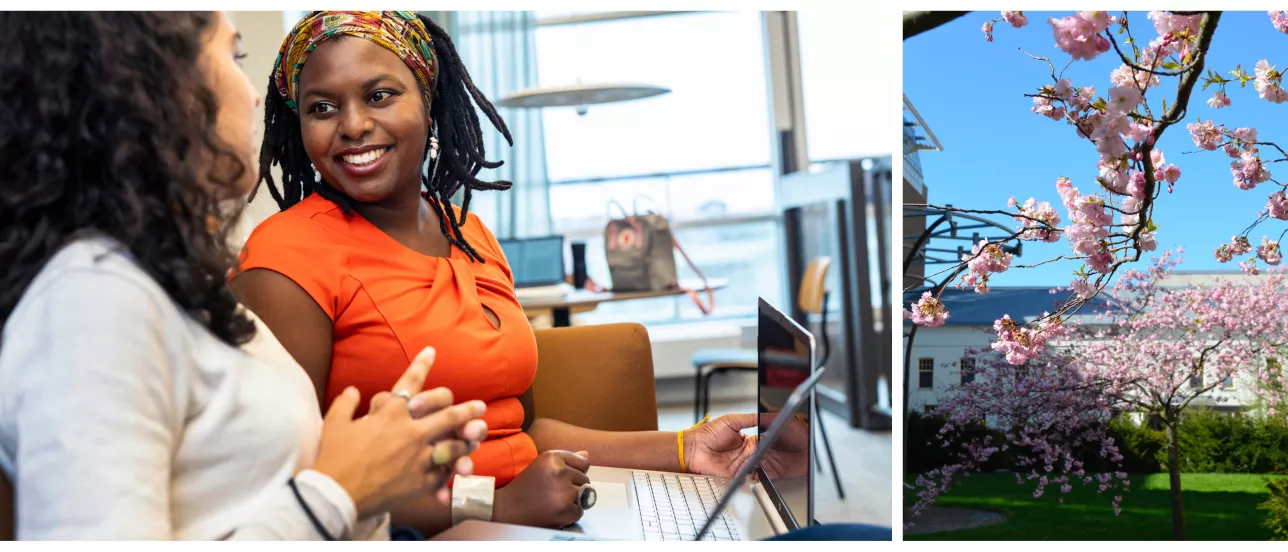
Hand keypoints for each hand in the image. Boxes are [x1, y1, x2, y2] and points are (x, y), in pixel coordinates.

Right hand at [312, 347, 487, 518]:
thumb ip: (346, 404)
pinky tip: (458, 467)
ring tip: (477, 437)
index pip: (410, 382)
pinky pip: (442, 473)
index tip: (431, 351)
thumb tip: (352, 391)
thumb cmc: (332, 458)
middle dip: (467, 410)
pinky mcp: (420, 483)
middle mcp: (411, 432)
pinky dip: (451, 470)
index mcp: (391, 414)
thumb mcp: (335, 424)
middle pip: (449, 416)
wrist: (335, 495)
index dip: (422, 365)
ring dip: (467, 440)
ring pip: (454, 446)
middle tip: (480, 406)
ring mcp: (420, 458)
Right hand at [492, 450, 590, 528]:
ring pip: (585, 496)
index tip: (562, 479)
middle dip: (574, 487)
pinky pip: (579, 511)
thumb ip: (565, 459)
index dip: (575, 473)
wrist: (506, 508)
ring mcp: (563, 491)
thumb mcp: (542, 465)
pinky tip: (555, 512)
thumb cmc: (524, 486)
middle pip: (585, 480)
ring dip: (573, 501)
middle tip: (555, 492)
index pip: (583, 464)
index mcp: (553, 457)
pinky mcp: (564, 510)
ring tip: (555, 502)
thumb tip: (587, 455)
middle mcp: (560, 472)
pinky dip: (570, 514)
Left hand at [685, 413, 809, 479]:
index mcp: (746, 440)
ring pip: (759, 466)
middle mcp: (746, 454)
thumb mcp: (731, 421)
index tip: (782, 438)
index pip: (764, 441)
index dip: (772, 441)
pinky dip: (755, 475)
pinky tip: (760, 470)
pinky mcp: (735, 475)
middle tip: (783, 452)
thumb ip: (749, 418)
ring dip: (765, 465)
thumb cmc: (707, 434)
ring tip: (774, 461)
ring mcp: (741, 465)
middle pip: (764, 455)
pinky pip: (749, 477)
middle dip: (772, 455)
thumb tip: (763, 415)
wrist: (692, 449)